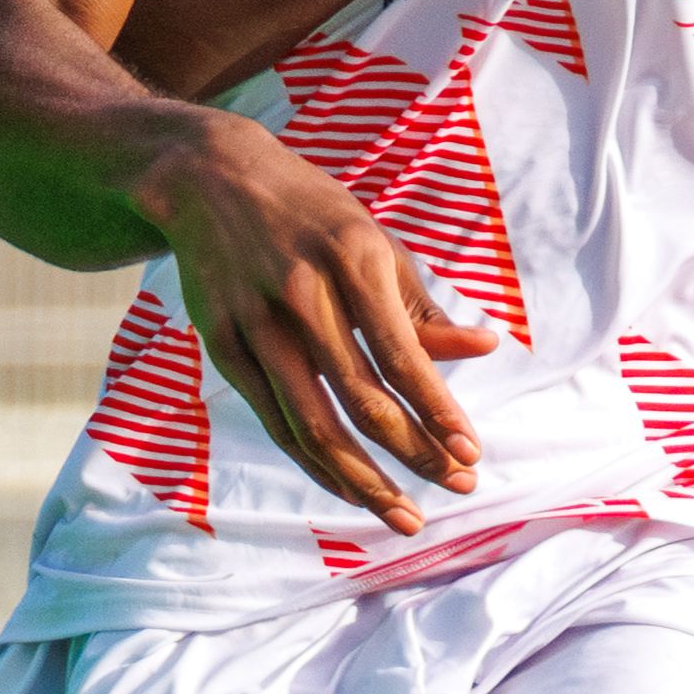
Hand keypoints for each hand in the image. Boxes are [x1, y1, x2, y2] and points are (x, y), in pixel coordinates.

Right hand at [139, 112, 491, 531]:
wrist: (209, 179)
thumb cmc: (311, 215)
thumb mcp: (373, 241)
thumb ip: (422, 304)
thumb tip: (485, 348)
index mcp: (352, 258)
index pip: (402, 355)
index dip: (438, 411)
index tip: (472, 454)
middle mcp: (303, 293)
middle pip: (362, 399)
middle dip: (415, 454)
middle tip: (459, 489)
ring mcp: (255, 322)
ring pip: (313, 424)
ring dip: (365, 480)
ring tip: (405, 514)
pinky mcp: (221, 344)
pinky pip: (274, 421)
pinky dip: (314, 463)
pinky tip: (351, 489)